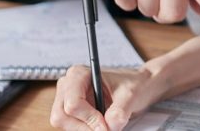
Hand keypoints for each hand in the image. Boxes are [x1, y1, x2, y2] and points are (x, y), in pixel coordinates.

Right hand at [49, 65, 168, 130]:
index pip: (73, 103)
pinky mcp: (70, 112)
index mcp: (79, 74)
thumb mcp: (130, 95)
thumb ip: (119, 111)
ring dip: (85, 129)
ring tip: (105, 125)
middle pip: (62, 115)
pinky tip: (99, 125)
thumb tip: (110, 127)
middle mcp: (68, 85)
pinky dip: (86, 130)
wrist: (137, 87)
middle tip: (105, 130)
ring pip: (64, 124)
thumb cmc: (132, 84)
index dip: (89, 119)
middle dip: (84, 127)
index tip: (106, 127)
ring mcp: (66, 99)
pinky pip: (71, 127)